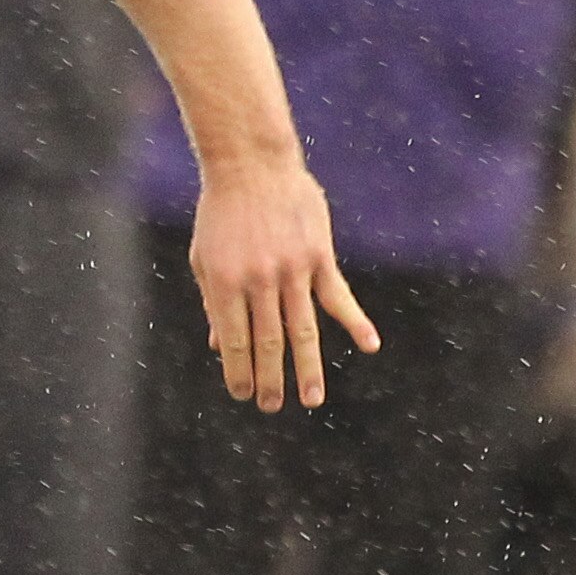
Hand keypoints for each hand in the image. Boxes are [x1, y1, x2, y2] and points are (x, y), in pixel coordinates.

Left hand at [190, 155, 378, 411]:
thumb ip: (215, 302)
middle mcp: (259, 280)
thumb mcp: (206, 258)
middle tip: (273, 408)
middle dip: (270, 379)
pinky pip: (338, 295)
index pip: (234, 339)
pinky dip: (356, 321)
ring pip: (303, 328)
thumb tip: (219, 346)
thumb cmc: (222, 215)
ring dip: (307, 368)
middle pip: (269, 341)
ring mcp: (292, 269)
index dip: (239, 370)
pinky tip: (370, 344)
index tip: (243, 395)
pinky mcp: (318, 256)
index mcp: (225, 283)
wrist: (251, 166)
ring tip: (311, 400)